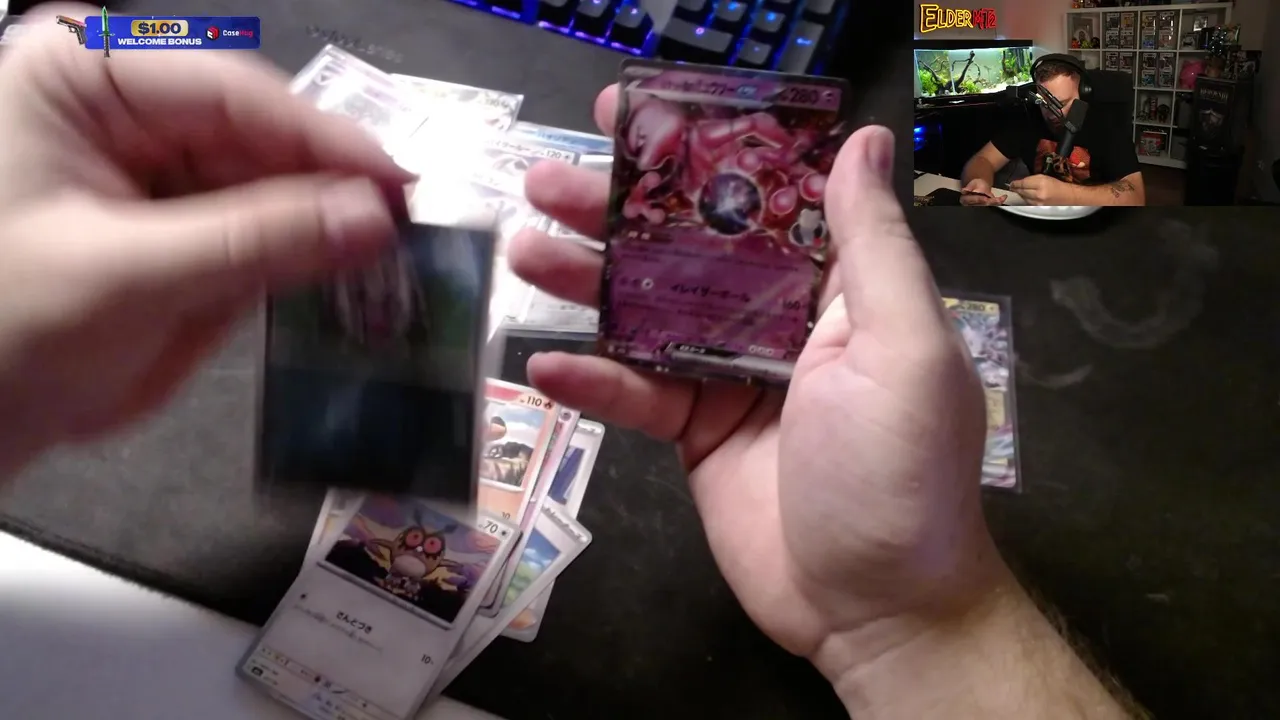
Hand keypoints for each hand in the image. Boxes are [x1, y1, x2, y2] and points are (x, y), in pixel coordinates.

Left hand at [0, 5, 409, 465]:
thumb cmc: (5, 328)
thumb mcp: (130, 276)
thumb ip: (258, 242)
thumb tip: (374, 218)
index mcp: (87, 77)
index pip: (231, 92)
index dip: (324, 141)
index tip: (398, 186)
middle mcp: (131, 107)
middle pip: (264, 135)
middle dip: (331, 189)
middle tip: (407, 234)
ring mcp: (163, 165)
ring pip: (276, 182)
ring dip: (328, 227)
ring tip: (392, 262)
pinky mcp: (189, 222)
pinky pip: (268, 227)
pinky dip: (308, 257)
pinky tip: (350, 276)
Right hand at [508, 87, 1007, 684]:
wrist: (873, 607)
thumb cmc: (900, 471)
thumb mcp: (902, 346)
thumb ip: (871, 245)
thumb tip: (866, 139)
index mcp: (834, 288)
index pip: (758, 200)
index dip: (697, 154)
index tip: (632, 116)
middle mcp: (776, 321)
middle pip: (683, 251)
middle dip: (615, 214)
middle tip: (544, 181)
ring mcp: (728, 377)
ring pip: (644, 315)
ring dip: (584, 284)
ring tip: (523, 252)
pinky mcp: (692, 434)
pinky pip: (635, 396)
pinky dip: (591, 382)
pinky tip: (542, 365)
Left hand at [1007, 174, 1075, 205]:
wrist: (1068, 196)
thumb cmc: (1057, 184)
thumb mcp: (1045, 177)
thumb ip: (1032, 179)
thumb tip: (1020, 182)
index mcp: (1041, 183)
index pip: (1023, 183)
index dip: (1016, 183)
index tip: (1011, 183)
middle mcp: (1038, 194)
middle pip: (1022, 191)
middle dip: (1016, 189)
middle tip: (1012, 187)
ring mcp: (1038, 202)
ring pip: (1023, 198)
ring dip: (1019, 194)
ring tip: (1017, 191)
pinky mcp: (1038, 208)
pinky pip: (1028, 203)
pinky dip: (1025, 199)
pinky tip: (1024, 196)